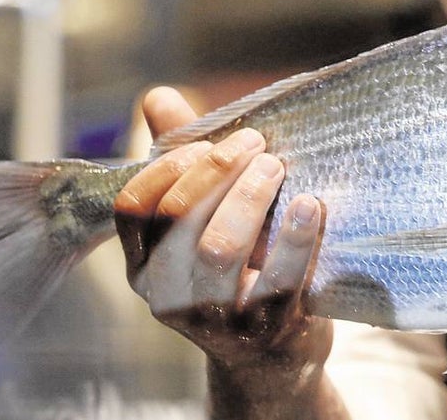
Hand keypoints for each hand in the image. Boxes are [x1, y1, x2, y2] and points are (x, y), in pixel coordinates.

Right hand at [113, 86, 332, 375]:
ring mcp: (213, 317)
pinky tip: (311, 204)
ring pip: (218, 246)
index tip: (212, 139)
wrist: (273, 352)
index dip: (172, 163)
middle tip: (256, 143)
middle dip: (217, 168)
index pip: (134, 204)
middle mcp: (165, 293)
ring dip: (250, 195)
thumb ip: (182, 156)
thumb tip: (158, 95)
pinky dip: (295, 235)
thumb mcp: (203, 215)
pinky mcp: (262, 329)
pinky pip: (277, 279)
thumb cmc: (237, 263)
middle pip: (177, 216)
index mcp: (142, 262)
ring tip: (276, 167)